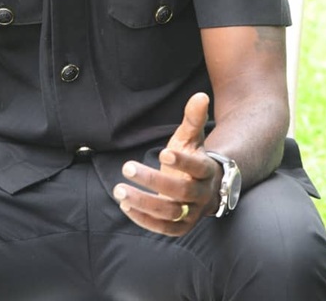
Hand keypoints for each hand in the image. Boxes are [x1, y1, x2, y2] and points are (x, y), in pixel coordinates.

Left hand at [113, 92, 220, 235]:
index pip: (198, 169)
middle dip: (153, 180)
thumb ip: (193, 118)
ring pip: (170, 213)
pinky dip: (144, 220)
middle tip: (127, 166)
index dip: (182, 162)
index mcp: (207, 171)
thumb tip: (200, 95)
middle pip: (180, 192)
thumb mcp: (192, 138)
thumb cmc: (192, 156)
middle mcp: (202, 195)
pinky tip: (125, 206)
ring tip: (119, 190)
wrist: (205, 188)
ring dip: (143, 203)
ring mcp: (192, 213)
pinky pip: (164, 229)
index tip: (163, 152)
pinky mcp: (181, 227)